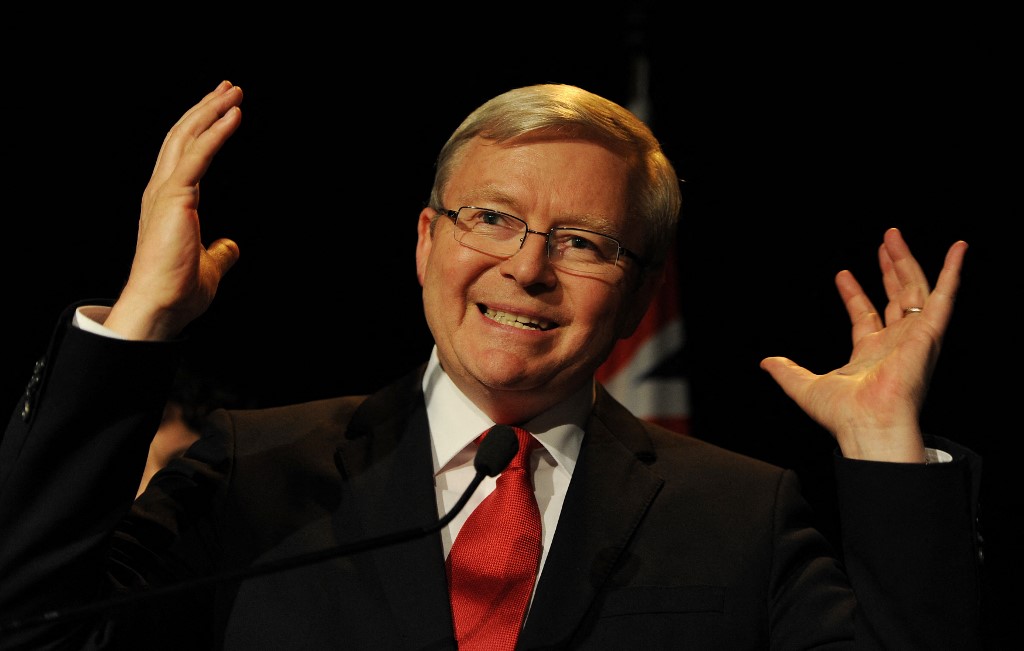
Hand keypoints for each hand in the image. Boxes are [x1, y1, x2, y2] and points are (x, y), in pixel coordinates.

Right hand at [105, 81, 242, 340]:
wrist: (160, 305)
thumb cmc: (177, 291)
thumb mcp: (209, 265)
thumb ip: (220, 252)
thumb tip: (232, 245)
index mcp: (168, 201)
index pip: (184, 154)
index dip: (202, 128)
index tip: (222, 108)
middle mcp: (161, 189)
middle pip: (183, 136)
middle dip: (206, 108)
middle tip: (228, 87)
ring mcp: (164, 190)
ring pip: (188, 136)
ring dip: (212, 110)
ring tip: (234, 90)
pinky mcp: (174, 196)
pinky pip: (199, 154)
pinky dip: (216, 131)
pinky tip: (233, 114)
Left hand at [760, 228, 967, 461]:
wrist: (869, 423)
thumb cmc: (844, 414)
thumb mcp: (805, 387)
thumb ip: (787, 372)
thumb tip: (766, 363)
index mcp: (870, 354)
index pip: (864, 315)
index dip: (853, 293)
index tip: (842, 274)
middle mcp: (896, 343)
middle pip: (895, 296)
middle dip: (889, 268)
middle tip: (883, 242)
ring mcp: (915, 336)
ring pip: (915, 289)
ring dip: (906, 261)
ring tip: (894, 236)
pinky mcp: (929, 332)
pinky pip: (945, 295)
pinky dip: (953, 271)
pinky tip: (958, 248)